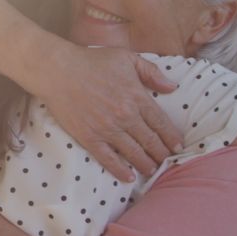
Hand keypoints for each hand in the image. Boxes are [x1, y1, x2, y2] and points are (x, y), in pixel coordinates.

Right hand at [40, 46, 181, 181]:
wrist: (58, 71)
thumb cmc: (91, 61)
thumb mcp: (126, 58)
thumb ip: (151, 72)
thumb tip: (173, 86)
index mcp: (137, 97)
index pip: (161, 123)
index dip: (172, 137)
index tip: (178, 146)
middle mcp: (125, 116)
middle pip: (150, 141)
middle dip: (162, 153)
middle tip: (168, 162)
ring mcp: (107, 129)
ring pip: (133, 153)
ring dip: (146, 164)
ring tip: (153, 170)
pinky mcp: (89, 138)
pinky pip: (108, 159)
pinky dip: (120, 170)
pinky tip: (129, 177)